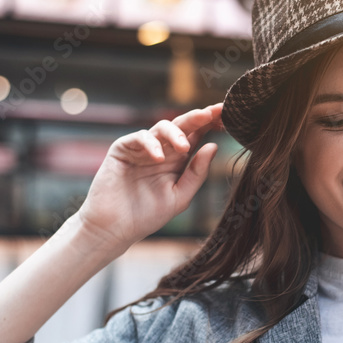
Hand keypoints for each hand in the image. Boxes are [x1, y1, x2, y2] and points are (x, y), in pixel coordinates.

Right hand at [76, 103, 223, 248]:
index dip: (210, 124)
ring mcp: (142, 148)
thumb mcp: (180, 196)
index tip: (227, 116)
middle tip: (212, 113)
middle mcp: (162, 149)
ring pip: (162, 127)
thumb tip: (213, 147)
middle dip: (198, 117)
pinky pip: (139, 137)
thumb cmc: (147, 215)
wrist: (115, 228)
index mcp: (178, 159)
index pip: (197, 135)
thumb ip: (197, 173)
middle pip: (183, 126)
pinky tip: (159, 158)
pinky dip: (150, 144)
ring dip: (176, 133)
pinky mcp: (123, 148)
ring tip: (184, 147)